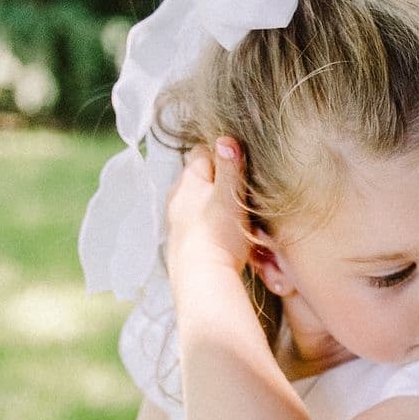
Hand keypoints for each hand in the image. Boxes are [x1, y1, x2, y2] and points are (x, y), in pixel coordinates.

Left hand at [164, 140, 253, 288]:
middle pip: (198, 178)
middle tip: (243, 192)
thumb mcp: (230, 195)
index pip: (202, 151)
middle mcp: (176, 197)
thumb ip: (229, 166)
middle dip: (218, 181)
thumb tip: (225, 138)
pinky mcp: (179, 243)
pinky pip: (196, 225)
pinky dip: (209, 226)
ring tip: (236, 218)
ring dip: (214, 206)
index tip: (241, 162)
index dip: (222, 153)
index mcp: (188, 180)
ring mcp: (175, 221)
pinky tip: (223, 238)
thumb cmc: (218, 235)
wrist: (201, 281)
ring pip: (197, 202)